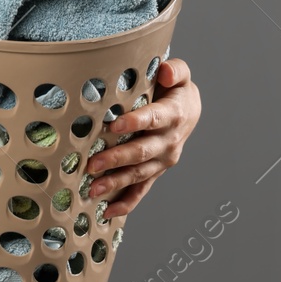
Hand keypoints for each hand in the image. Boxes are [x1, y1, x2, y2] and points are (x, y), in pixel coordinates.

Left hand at [85, 57, 200, 218]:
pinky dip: (126, 203)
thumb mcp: (180, 74)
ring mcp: (163, 160)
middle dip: (116, 159)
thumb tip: (168, 71)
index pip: (153, 119)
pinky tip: (108, 212)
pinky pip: (142, 189)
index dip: (135, 122)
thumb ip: (176, 69)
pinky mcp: (156, 171)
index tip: (113, 126)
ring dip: (116, 182)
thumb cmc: (175, 88)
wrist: (189, 109)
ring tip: (92, 189)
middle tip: (91, 164)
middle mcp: (169, 141)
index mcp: (173, 115)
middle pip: (142, 151)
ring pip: (139, 174)